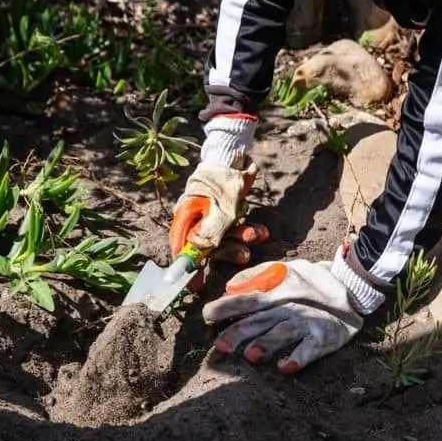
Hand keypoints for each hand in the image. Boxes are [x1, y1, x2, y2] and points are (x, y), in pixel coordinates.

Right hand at [169, 158, 267, 292]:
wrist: (233, 154)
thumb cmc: (221, 181)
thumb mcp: (218, 210)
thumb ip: (209, 234)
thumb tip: (198, 257)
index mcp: (185, 219)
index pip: (181, 250)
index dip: (187, 269)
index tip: (195, 285)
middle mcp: (195, 220)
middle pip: (205, 247)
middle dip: (227, 252)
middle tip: (244, 256)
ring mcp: (210, 217)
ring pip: (224, 238)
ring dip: (241, 240)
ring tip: (257, 235)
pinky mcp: (225, 213)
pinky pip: (234, 228)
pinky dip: (247, 230)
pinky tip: (260, 231)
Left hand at [203, 244, 385, 373]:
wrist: (352, 288)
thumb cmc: (309, 282)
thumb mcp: (284, 270)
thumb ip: (256, 276)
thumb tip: (230, 286)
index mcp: (275, 293)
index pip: (246, 299)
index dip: (225, 307)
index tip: (206, 316)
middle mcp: (287, 308)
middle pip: (259, 321)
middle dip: (239, 332)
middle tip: (221, 346)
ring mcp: (306, 323)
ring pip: (282, 334)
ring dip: (267, 344)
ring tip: (251, 356)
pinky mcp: (324, 337)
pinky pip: (310, 349)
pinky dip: (299, 359)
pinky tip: (285, 368)